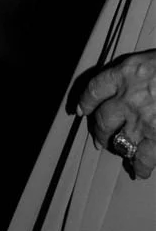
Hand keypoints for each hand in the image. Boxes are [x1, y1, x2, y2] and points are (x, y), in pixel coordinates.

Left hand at [72, 50, 155, 178]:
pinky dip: (141, 166)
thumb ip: (137, 73)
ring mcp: (142, 120)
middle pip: (103, 119)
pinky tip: (140, 170)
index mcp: (126, 73)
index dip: (86, 101)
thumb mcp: (152, 60)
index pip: (95, 89)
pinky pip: (143, 157)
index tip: (82, 110)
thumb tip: (128, 85)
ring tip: (120, 153)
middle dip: (99, 131)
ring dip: (116, 149)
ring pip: (118, 141)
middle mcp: (128, 97)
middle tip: (100, 139)